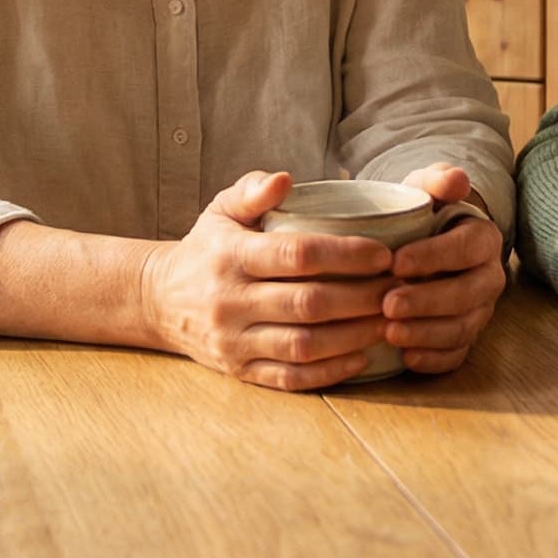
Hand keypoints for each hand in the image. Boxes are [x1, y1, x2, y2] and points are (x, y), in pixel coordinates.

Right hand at [140, 171, 396, 390]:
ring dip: (354, 336)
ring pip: (304, 345)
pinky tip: (362, 357)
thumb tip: (284, 179)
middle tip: (399, 289)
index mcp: (231, 255)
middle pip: (308, 303)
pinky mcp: (239, 372)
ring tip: (390, 321)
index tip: (384, 253)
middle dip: (362, 297)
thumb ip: (252, 191)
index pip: (297, 255)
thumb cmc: (207, 248)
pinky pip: (290, 378)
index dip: (346, 255)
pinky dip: (330, 371)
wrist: (158, 301)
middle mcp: (230, 301)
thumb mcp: (221, 210)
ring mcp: (234, 341)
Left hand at [382, 163, 507, 373]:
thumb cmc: (424, 213)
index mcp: (483, 239)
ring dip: (426, 334)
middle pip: (466, 295)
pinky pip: (458, 354)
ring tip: (389, 332)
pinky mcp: (467, 336)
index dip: (433, 257)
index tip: (396, 262)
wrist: (426, 241)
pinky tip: (405, 359)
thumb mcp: (427, 187)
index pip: (465, 249)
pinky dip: (434, 360)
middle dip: (426, 302)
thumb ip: (437, 180)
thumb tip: (456, 180)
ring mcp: (480, 310)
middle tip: (387, 304)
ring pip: (463, 328)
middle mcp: (489, 277)